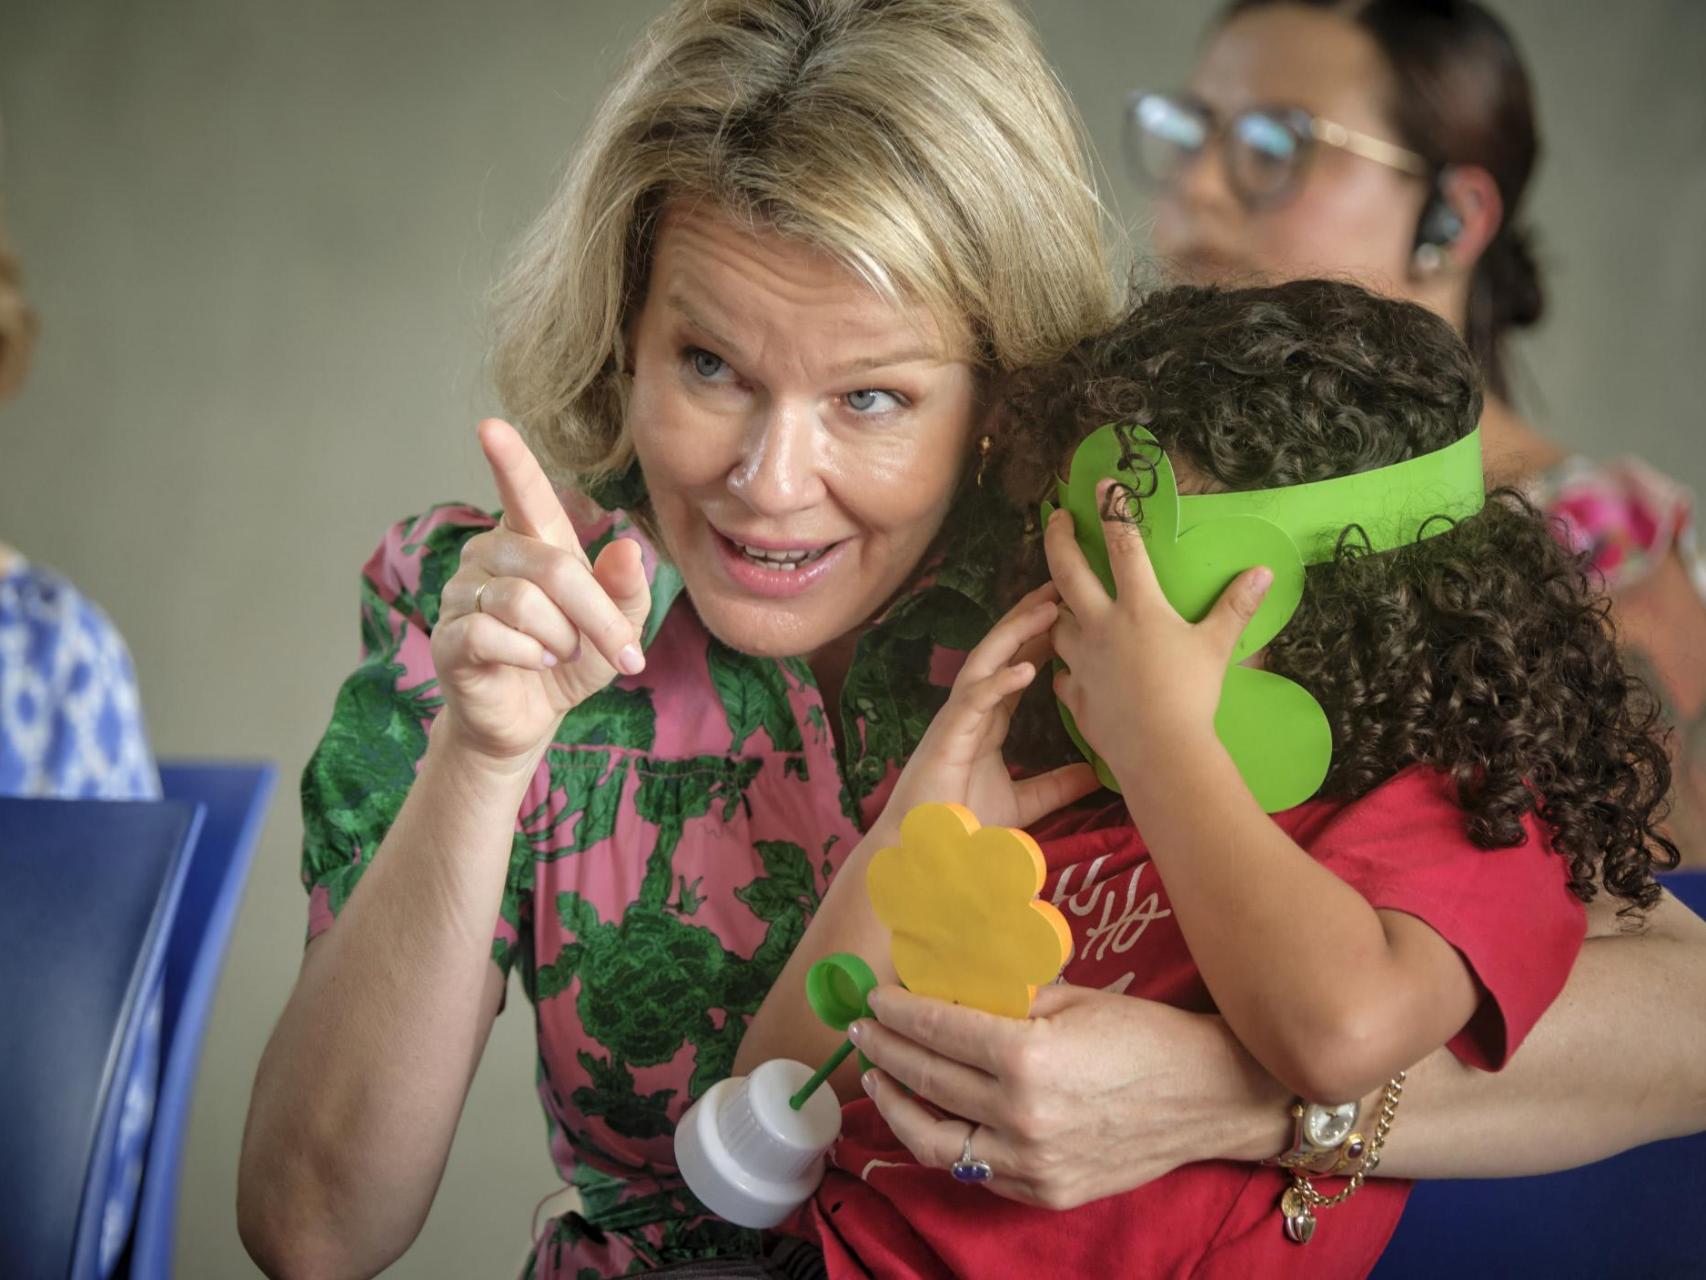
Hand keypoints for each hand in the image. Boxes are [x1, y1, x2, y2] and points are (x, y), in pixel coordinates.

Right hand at [431, 419, 650, 768]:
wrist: (529, 717)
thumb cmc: (571, 660)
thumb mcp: (616, 626)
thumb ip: (626, 589)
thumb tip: (629, 547)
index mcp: (531, 540)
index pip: (521, 492)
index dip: (509, 461)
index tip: (490, 427)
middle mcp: (489, 555)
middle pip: (551, 567)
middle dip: (596, 616)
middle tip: (623, 653)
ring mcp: (461, 595)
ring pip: (523, 602)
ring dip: (561, 639)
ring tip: (562, 655)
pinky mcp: (448, 637)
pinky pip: (491, 634)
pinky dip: (529, 655)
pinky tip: (535, 664)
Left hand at [850, 982, 1289, 1208]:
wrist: (1212, 1098)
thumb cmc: (1146, 1036)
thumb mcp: (1072, 999)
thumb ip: (1005, 1000)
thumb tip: (947, 989)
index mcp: (1029, 1058)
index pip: (938, 1030)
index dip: (897, 1011)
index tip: (873, 997)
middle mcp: (1023, 1117)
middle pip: (928, 1079)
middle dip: (885, 1050)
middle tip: (862, 1029)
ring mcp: (1032, 1164)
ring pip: (934, 1139)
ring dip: (896, 1104)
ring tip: (878, 1078)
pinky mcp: (1045, 1191)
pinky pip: (974, 1168)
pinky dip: (942, 1140)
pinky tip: (928, 1113)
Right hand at [881, 583, 1097, 833]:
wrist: (925, 851)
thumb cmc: (963, 824)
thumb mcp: (1025, 803)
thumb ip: (1056, 785)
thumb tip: (1095, 774)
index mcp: (987, 721)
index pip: (1015, 668)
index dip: (1039, 641)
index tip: (1070, 616)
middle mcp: (971, 712)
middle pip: (1000, 653)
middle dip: (1027, 619)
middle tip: (1059, 589)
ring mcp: (957, 720)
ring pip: (985, 663)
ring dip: (1015, 634)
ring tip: (1047, 609)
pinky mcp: (947, 737)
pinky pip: (973, 700)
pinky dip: (998, 682)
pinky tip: (1024, 669)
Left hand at [1045, 486, 1271, 786]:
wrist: (1160, 752)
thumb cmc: (1191, 695)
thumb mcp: (1217, 647)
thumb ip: (1235, 606)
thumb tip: (1263, 571)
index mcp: (1138, 607)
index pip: (1123, 545)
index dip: (1115, 510)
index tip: (1104, 483)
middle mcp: (1100, 625)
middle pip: (1067, 571)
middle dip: (1059, 539)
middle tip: (1057, 519)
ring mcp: (1080, 659)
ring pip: (1056, 621)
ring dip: (1057, 607)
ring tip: (1062, 600)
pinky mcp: (1073, 692)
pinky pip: (1062, 671)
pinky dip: (1066, 664)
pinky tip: (1072, 665)